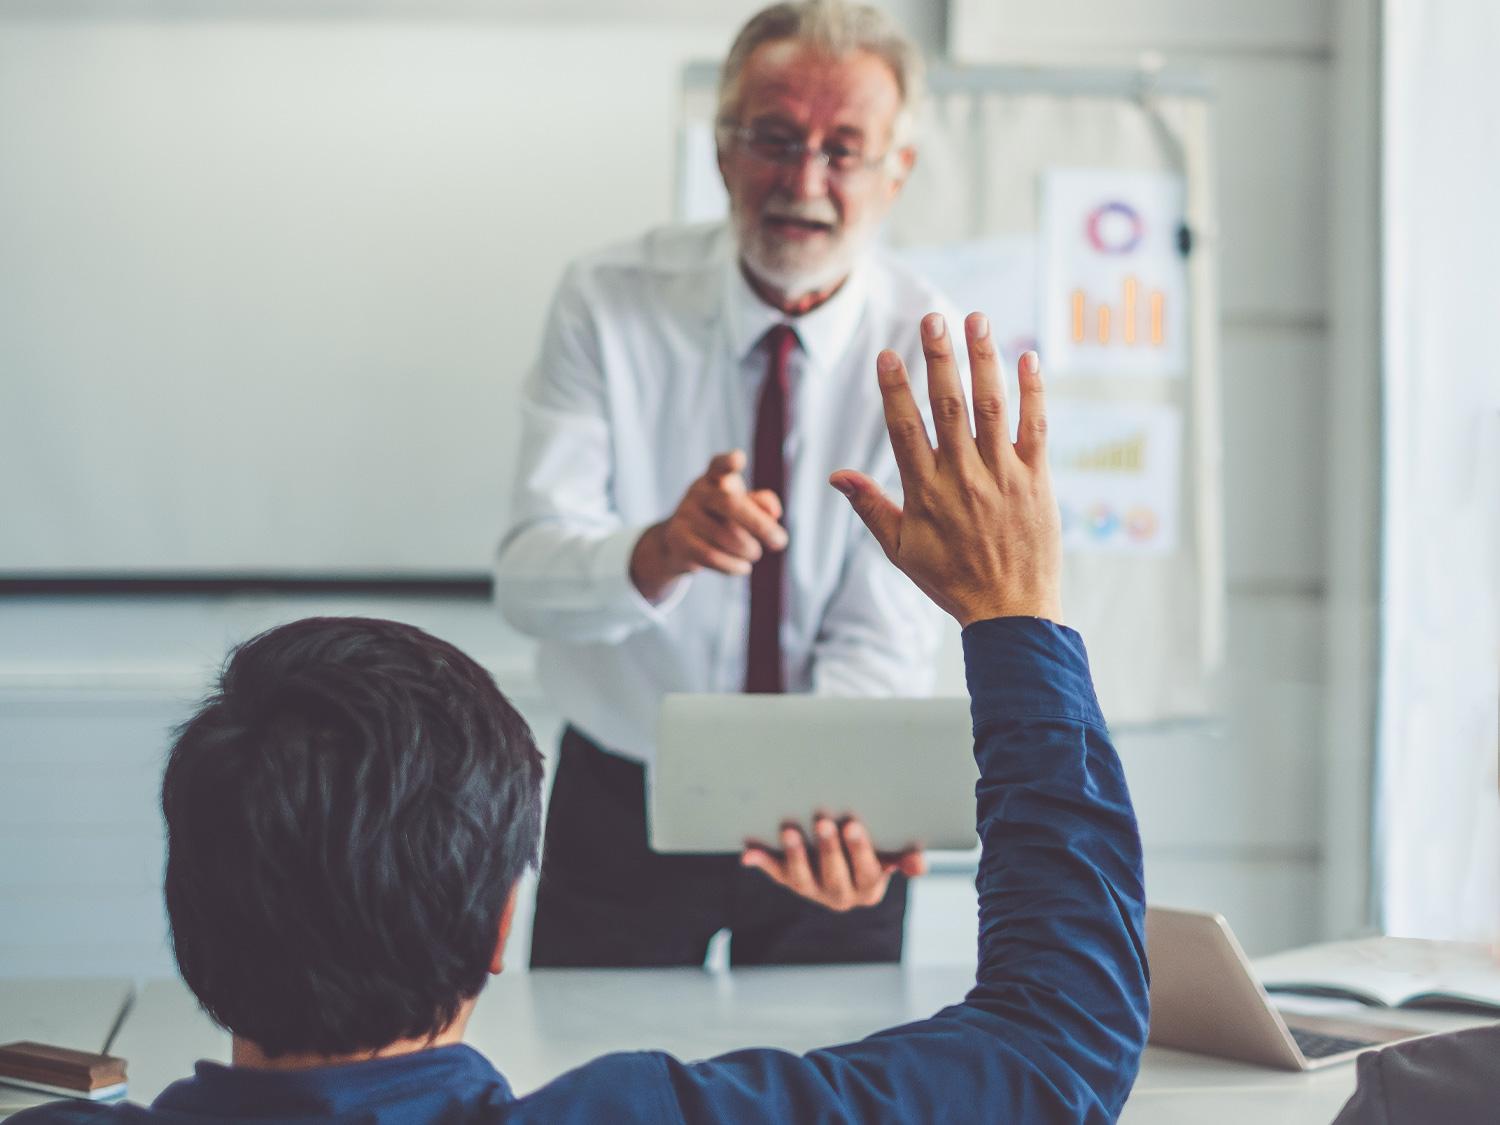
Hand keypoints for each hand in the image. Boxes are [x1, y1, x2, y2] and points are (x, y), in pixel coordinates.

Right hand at [630, 449, 787, 601]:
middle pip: (730, 504)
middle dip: (760, 525)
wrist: (678, 544)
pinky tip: (743, 567)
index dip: (728, 462)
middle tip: (781, 542)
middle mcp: (698, 492)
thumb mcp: (741, 507)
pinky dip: (734, 565)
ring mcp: (685, 515)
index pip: (719, 465)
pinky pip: (712, 556)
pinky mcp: (678, 539)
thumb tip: (774, 512)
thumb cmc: (719, 520)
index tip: (738, 458)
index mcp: (715, 478)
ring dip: (749, 550)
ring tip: (754, 554)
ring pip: (726, 536)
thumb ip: (761, 504)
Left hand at [740, 816, 926, 912]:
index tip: (854, 825)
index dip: (860, 850)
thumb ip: (906, 859)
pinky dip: (762, 863)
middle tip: (823, 821)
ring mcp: (813, 890)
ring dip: (795, 855)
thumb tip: (919, 866)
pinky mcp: (790, 881)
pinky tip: (749, 852)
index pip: (867, 871)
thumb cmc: (876, 850)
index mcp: (869, 887)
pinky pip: (776, 873)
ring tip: (789, 830)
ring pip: (801, 878)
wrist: (849, 863)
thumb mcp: (892, 855)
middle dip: (828, 849)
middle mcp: (840, 895)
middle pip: (833, 876)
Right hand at [830, 313, 1062, 626]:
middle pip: (949, 406)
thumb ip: (870, 507)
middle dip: (939, 358)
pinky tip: (1028, 358)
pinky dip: (1032, 392)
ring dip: (984, 360)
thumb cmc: (950, 581)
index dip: (895, 389)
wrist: (1010, 611)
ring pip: (991, 407)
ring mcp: (1002, 476)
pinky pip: (1035, 427)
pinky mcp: (1036, 480)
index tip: (888, 354)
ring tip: (976, 320)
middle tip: (932, 319)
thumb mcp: (901, 549)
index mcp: (926, 492)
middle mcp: (963, 478)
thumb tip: (836, 476)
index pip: (905, 429)